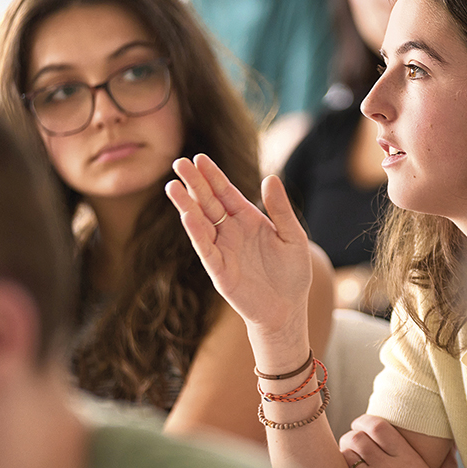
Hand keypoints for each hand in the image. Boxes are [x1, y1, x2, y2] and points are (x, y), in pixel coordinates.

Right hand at [165, 155, 311, 341]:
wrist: (288, 310)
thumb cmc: (292, 273)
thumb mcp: (293, 237)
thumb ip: (281, 209)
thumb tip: (270, 178)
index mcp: (248, 219)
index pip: (226, 192)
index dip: (213, 176)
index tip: (199, 158)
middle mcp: (231, 232)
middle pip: (208, 202)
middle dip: (194, 183)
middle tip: (179, 163)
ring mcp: (222, 250)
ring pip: (200, 223)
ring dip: (187, 205)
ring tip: (173, 186)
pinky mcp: (219, 271)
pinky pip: (206, 249)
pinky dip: (196, 233)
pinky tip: (187, 216)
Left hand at [340, 415, 458, 467]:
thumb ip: (448, 466)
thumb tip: (452, 448)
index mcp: (407, 460)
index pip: (378, 427)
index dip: (366, 420)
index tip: (363, 423)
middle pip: (356, 438)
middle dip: (352, 435)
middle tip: (354, 440)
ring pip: (346, 457)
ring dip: (346, 454)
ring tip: (350, 458)